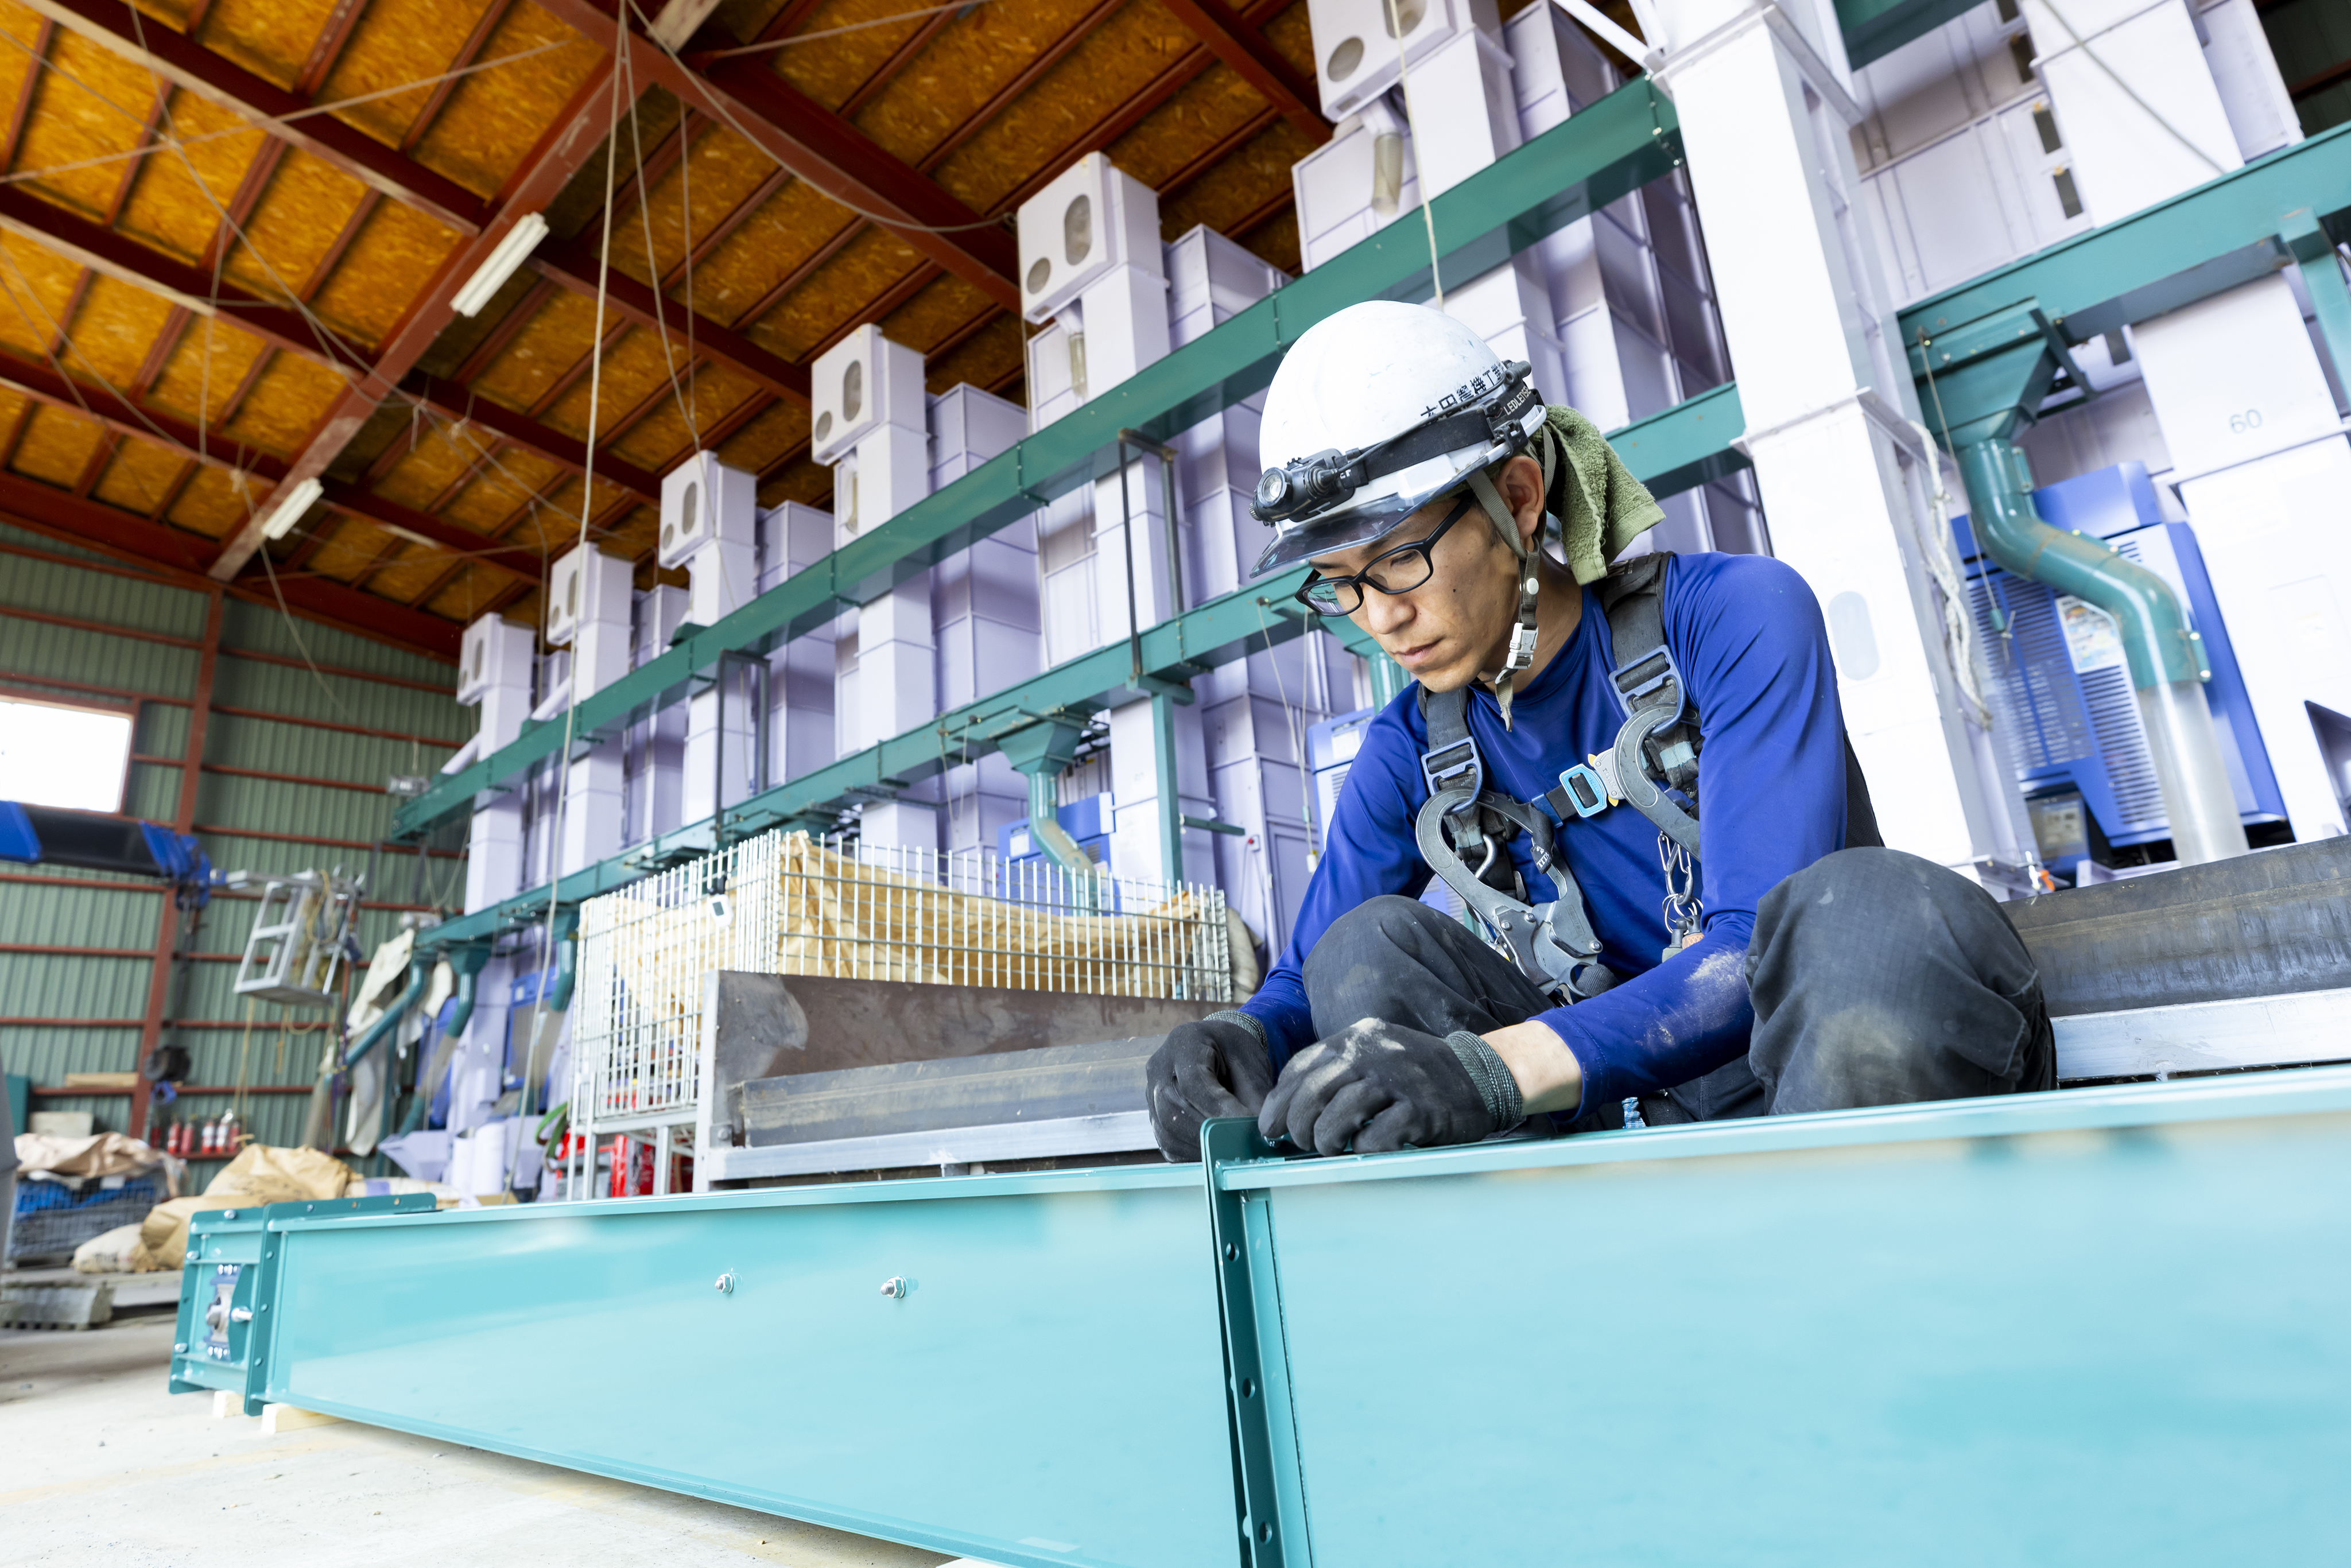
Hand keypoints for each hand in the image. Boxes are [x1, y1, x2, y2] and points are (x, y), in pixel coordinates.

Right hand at [1145, 1012, 1274, 1161]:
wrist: (1216, 1047)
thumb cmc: (1234, 1052)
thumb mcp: (1250, 1062)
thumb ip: (1255, 1096)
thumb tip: (1264, 1134)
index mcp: (1183, 1044)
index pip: (1193, 1084)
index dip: (1219, 1110)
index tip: (1247, 1125)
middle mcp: (1158, 1070)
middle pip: (1174, 1112)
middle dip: (1210, 1133)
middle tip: (1243, 1145)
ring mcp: (1151, 1095)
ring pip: (1168, 1132)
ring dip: (1202, 1147)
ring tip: (1233, 1150)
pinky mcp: (1155, 1117)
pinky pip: (1168, 1143)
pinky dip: (1193, 1153)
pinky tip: (1216, 1151)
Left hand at [1259, 1018, 1522, 1157]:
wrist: (1481, 1075)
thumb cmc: (1415, 1075)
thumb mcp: (1373, 1055)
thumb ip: (1335, 1071)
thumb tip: (1285, 1108)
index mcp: (1355, 1038)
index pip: (1300, 1068)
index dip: (1278, 1102)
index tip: (1270, 1128)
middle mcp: (1372, 1053)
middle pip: (1312, 1094)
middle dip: (1298, 1126)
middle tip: (1302, 1143)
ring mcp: (1397, 1080)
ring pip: (1337, 1118)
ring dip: (1326, 1142)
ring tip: (1331, 1149)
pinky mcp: (1420, 1109)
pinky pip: (1375, 1138)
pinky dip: (1363, 1151)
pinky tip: (1368, 1150)